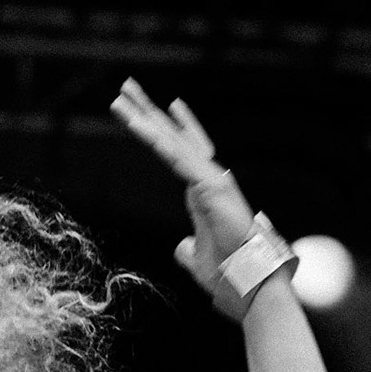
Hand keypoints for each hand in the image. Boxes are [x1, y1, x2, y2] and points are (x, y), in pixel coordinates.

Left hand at [110, 78, 258, 294]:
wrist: (250, 284)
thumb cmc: (229, 273)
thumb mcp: (198, 259)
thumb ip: (188, 250)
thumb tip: (180, 247)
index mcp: (204, 191)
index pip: (180, 152)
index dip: (164, 129)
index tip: (149, 110)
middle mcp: (208, 178)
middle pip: (172, 137)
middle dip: (148, 110)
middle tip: (125, 86)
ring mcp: (210, 180)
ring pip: (171, 142)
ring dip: (144, 118)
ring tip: (121, 97)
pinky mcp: (210, 188)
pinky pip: (177, 158)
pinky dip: (157, 140)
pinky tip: (138, 124)